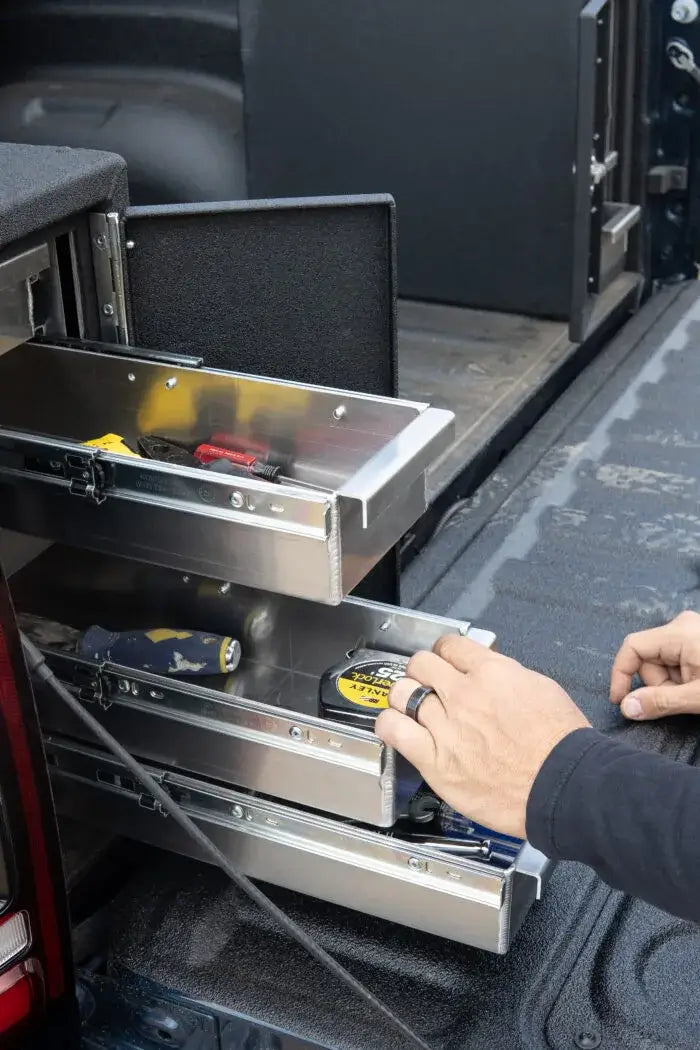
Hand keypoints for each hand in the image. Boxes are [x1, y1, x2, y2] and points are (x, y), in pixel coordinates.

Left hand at [374, 636, 589, 838]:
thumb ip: (506, 676)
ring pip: (402, 693)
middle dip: (422, 670)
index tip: (444, 661)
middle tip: (426, 683)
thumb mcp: (541, 689)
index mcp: (492, 673)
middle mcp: (464, 694)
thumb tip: (486, 673)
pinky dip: (389, 724)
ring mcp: (446, 726)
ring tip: (410, 706)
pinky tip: (396, 727)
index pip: (450, 646)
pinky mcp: (435, 760)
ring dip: (404, 696)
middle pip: (420, 664)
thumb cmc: (561, 746)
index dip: (445, 653)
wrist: (563, 787)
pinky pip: (393, 730)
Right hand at [610, 610, 699, 719]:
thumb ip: (660, 702)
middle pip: (647, 659)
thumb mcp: (697, 697)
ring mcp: (690, 632)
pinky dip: (681, 679)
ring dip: (671, 684)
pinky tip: (697, 686)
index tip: (620, 701)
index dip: (621, 675)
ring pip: (661, 663)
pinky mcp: (696, 641)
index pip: (632, 647)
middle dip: (658, 685)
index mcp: (678, 632)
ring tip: (695, 694)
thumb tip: (626, 708)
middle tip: (683, 699)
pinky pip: (675, 661)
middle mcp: (681, 626)